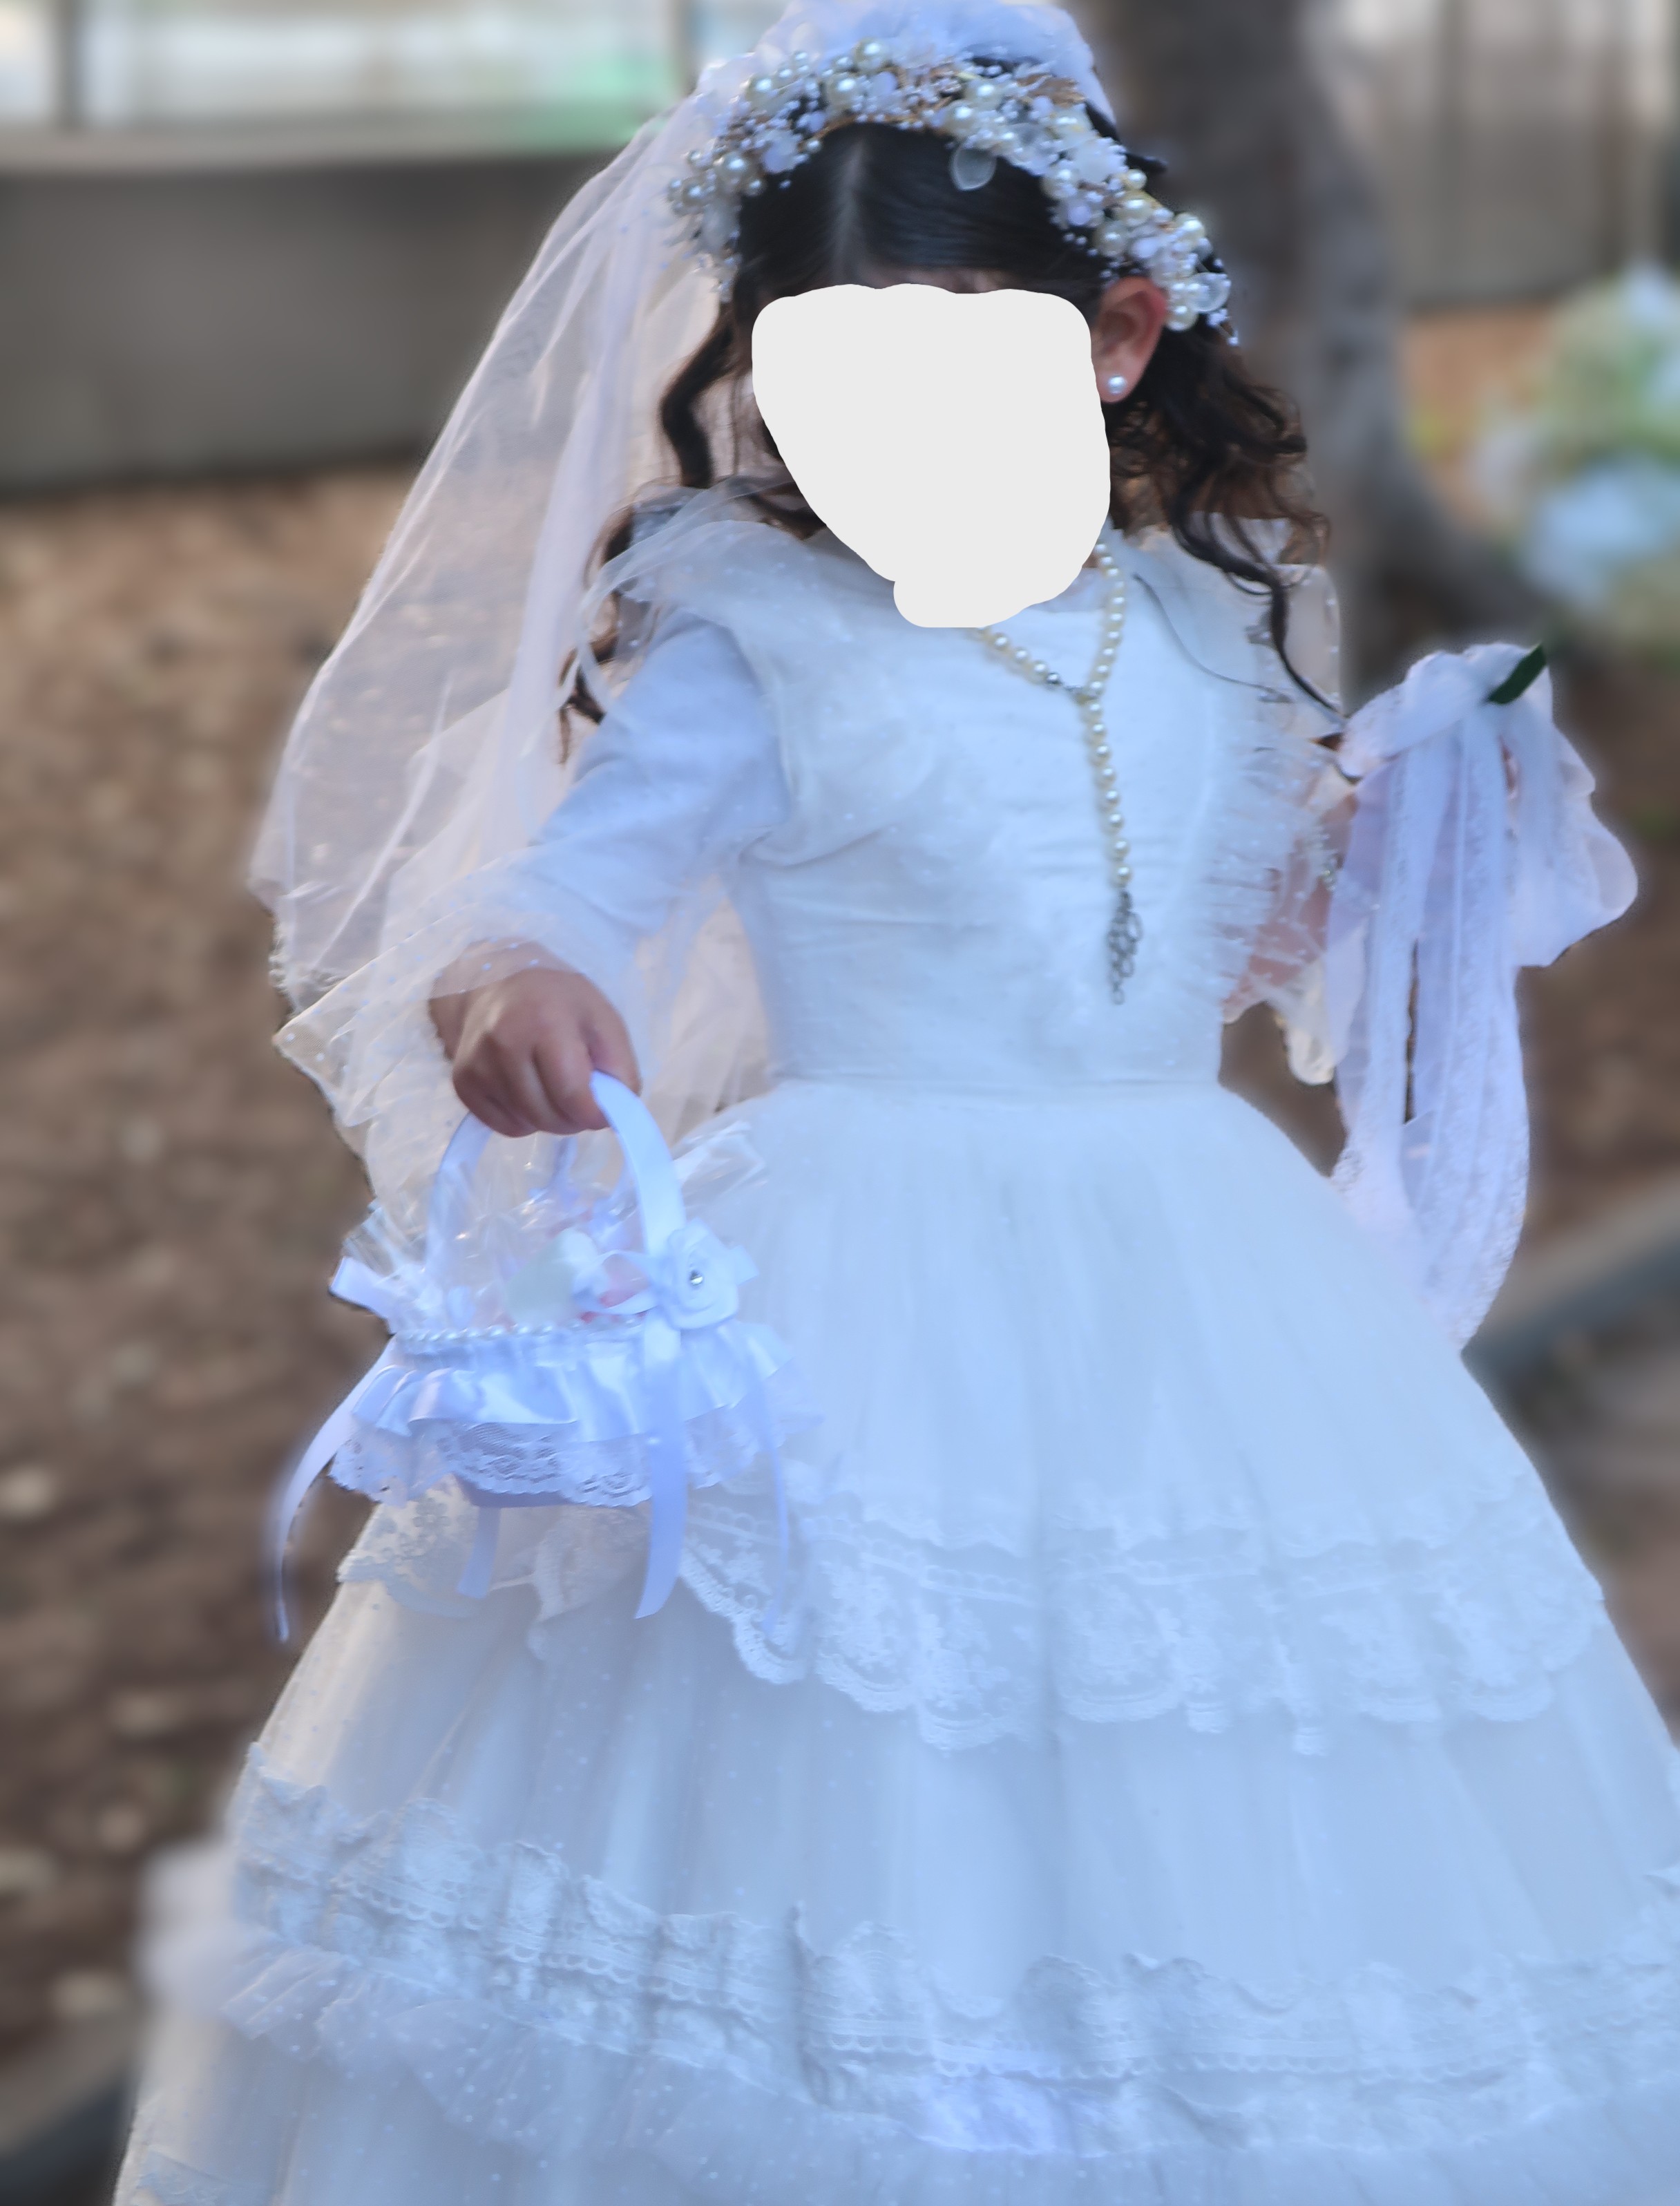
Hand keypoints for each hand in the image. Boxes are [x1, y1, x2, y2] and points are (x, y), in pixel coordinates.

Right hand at [429, 966, 639, 1136]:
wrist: (498, 983)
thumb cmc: (558, 1001)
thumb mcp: (602, 1018)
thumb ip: (619, 1066)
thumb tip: (617, 1113)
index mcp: (545, 1022)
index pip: (573, 1094)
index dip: (596, 1114)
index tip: (604, 1111)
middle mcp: (504, 1043)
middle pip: (549, 1116)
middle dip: (574, 1119)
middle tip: (581, 1098)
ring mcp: (478, 1064)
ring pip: (528, 1125)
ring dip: (550, 1120)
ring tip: (555, 1090)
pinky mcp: (462, 1081)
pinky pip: (504, 1127)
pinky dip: (524, 1120)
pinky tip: (529, 1092)